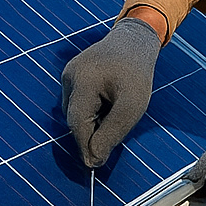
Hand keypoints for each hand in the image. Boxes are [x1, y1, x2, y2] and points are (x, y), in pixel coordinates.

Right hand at [60, 17, 161, 166]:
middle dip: (92, 131)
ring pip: (75, 112)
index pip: (77, 124)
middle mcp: (69, 76)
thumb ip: (112, 132)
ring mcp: (68, 74)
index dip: (85, 147)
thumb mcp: (133, 106)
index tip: (96, 166)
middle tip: (116, 129)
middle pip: (75, 119)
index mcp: (83, 81)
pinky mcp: (71, 74)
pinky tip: (108, 101)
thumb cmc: (137, 72)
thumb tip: (93, 159)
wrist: (135, 39)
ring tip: (115, 108)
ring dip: (92, 120)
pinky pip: (77, 101)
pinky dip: (91, 109)